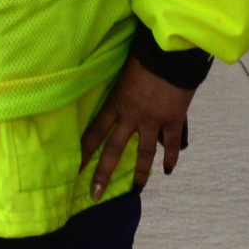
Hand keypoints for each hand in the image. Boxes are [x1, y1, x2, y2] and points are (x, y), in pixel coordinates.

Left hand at [80, 58, 196, 200]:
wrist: (170, 54)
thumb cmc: (143, 57)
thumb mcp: (122, 74)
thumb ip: (119, 91)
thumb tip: (116, 100)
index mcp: (116, 104)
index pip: (95, 132)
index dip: (85, 151)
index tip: (75, 168)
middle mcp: (131, 117)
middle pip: (113, 150)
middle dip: (103, 173)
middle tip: (95, 194)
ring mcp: (153, 121)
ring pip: (144, 154)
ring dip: (141, 173)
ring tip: (137, 188)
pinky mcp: (172, 120)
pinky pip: (170, 144)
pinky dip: (170, 157)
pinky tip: (168, 169)